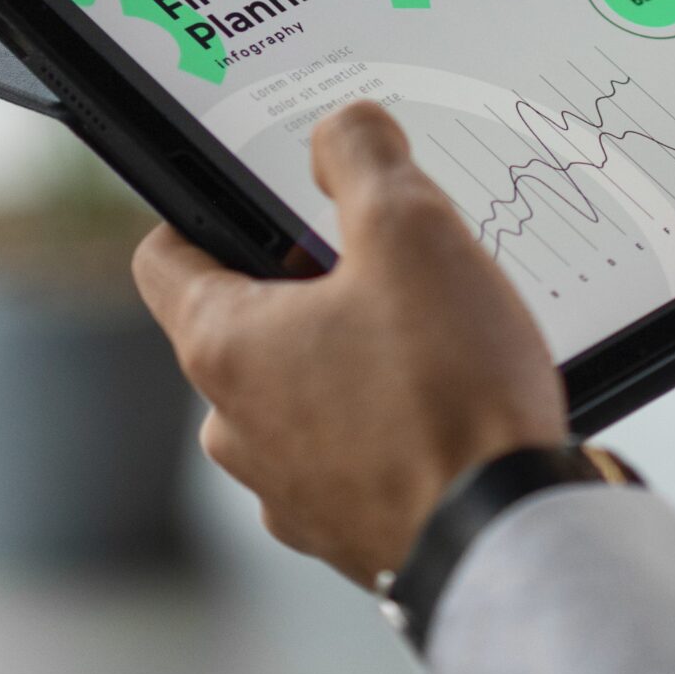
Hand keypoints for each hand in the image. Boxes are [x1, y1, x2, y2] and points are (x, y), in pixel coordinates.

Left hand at [133, 99, 566, 585]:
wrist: (509, 541)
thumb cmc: (448, 389)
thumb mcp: (410, 227)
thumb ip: (362, 157)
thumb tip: (339, 133)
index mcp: (224, 348)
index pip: (165, 257)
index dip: (209, 208)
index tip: (267, 196)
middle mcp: (238, 429)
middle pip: (248, 321)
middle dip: (310, 280)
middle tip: (385, 258)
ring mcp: (289, 492)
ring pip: (303, 389)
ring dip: (352, 354)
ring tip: (432, 333)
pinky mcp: (347, 534)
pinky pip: (350, 451)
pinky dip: (387, 420)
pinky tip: (450, 401)